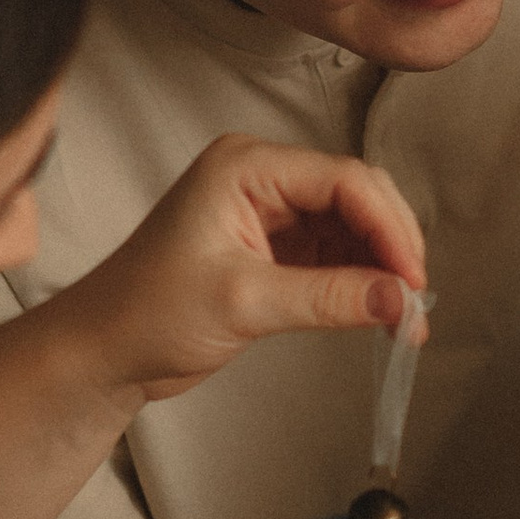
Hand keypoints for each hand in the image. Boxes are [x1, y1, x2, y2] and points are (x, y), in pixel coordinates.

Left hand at [70, 133, 426, 405]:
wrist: (104, 352)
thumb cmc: (147, 312)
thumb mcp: (244, 302)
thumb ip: (329, 297)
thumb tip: (401, 299)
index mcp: (246, 166)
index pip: (343, 180)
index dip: (388, 226)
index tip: (413, 278)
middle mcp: (262, 178)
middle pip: (356, 197)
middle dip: (392, 246)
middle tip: (415, 300)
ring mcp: (271, 213)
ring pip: (353, 228)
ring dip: (383, 269)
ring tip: (405, 319)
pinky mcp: (276, 249)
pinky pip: (337, 255)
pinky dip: (363, 284)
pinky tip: (381, 314)